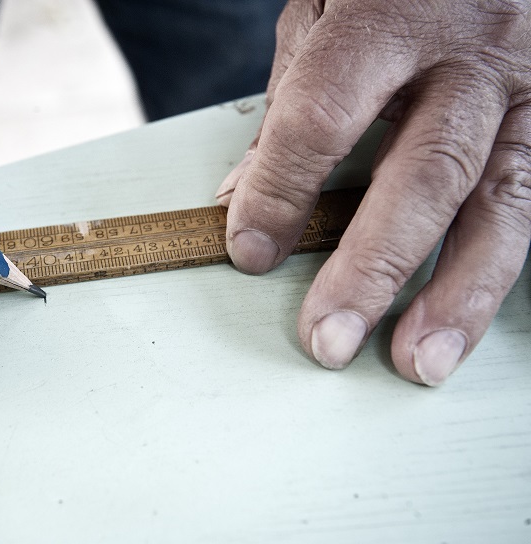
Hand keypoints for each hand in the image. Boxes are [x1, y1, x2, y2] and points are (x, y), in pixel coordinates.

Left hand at [216, 0, 530, 384]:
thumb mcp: (322, 11)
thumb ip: (289, 104)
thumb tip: (244, 199)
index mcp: (392, 14)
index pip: (322, 118)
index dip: (280, 191)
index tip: (250, 252)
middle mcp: (473, 53)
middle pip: (422, 175)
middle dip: (371, 269)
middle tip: (329, 339)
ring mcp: (529, 85)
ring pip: (503, 202)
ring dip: (459, 294)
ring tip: (418, 362)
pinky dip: (504, 263)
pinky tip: (470, 312)